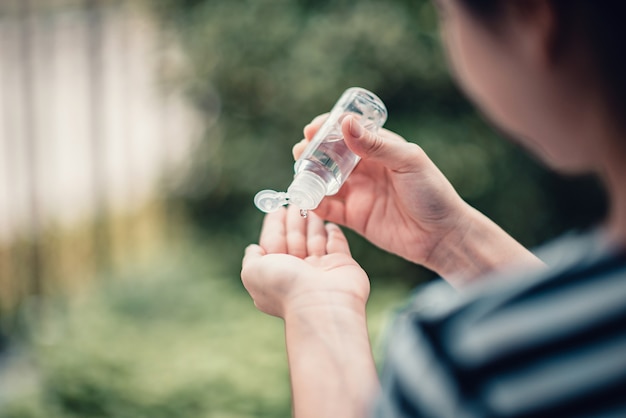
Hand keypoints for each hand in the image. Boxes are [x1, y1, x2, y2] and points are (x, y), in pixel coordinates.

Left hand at [241, 205, 369, 317]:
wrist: (321, 303)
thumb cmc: (285, 287)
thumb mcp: (252, 271)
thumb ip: (251, 258)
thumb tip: (253, 248)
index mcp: (276, 271)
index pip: (273, 241)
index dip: (275, 224)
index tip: (277, 207)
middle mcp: (298, 271)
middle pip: (295, 238)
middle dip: (294, 219)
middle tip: (296, 199)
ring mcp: (321, 268)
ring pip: (315, 239)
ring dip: (312, 222)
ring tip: (311, 203)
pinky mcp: (342, 264)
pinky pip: (337, 244)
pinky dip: (333, 233)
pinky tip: (329, 224)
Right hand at [294, 114, 469, 270]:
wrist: (442, 236)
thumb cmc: (432, 193)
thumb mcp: (407, 161)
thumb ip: (376, 145)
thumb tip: (345, 123)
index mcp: (380, 149)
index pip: (348, 132)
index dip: (328, 128)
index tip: (312, 129)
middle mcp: (366, 169)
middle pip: (331, 156)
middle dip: (312, 151)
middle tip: (300, 151)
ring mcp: (359, 193)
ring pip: (325, 181)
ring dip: (309, 176)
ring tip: (299, 173)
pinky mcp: (355, 217)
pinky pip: (329, 209)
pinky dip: (315, 204)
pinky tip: (306, 199)